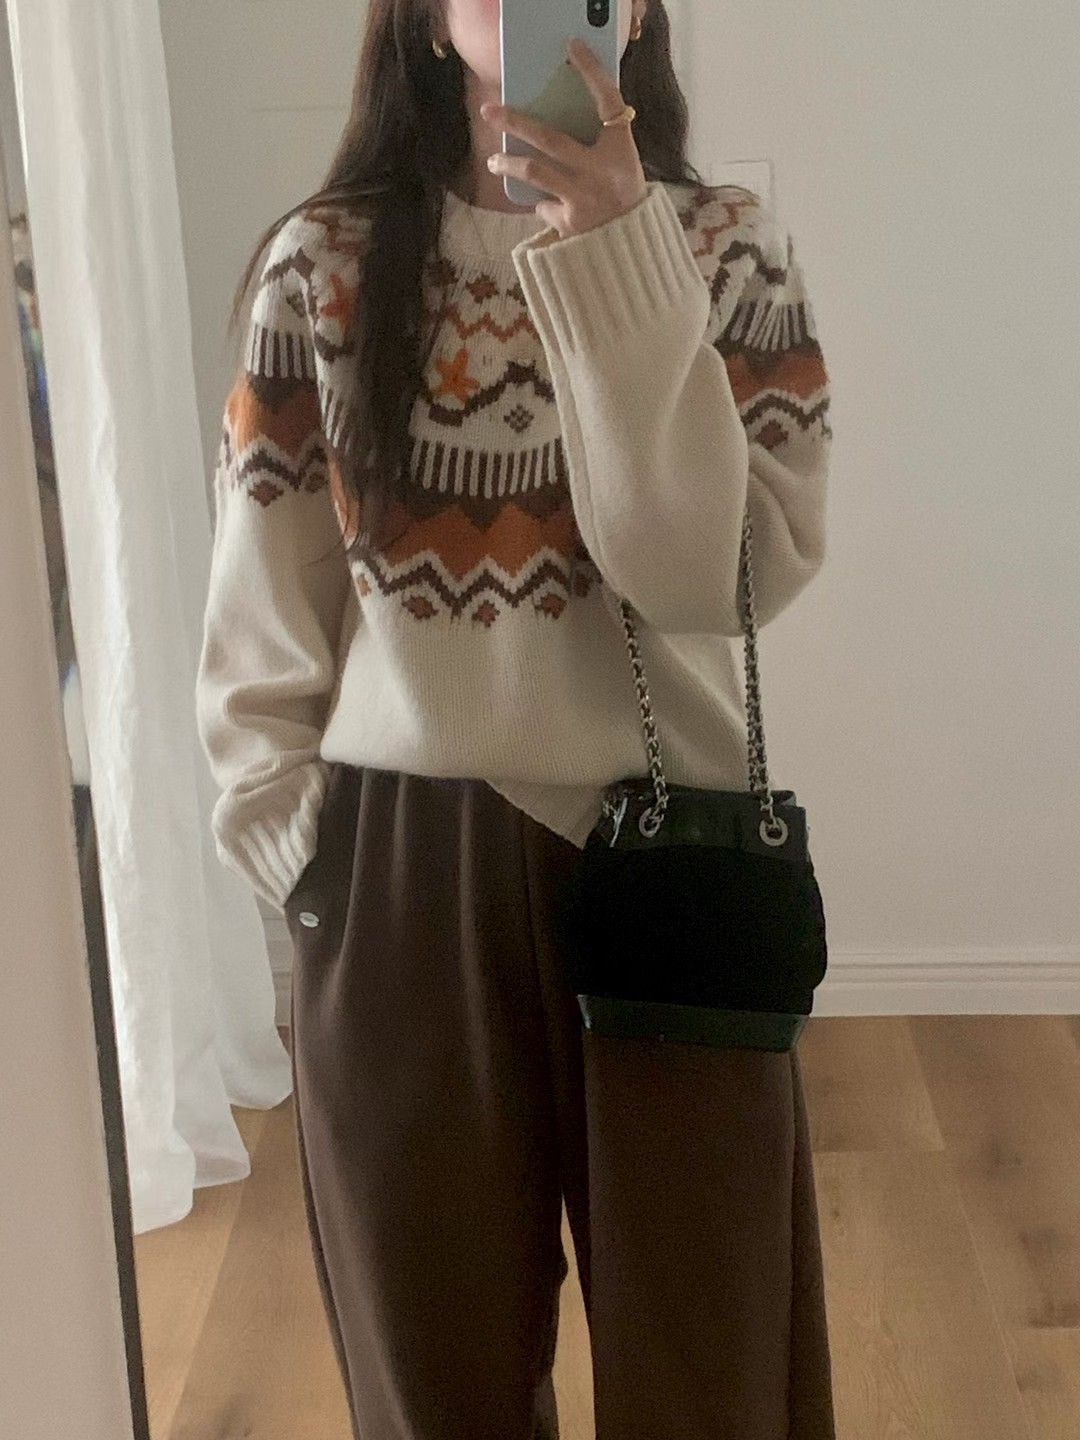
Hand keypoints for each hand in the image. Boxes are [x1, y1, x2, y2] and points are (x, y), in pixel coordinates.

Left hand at [480, 38, 647, 240]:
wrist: (631, 249)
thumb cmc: (623, 199)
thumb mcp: (622, 166)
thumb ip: (599, 143)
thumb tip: (558, 117)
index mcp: (620, 150)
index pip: (608, 101)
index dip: (592, 72)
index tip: (573, 46)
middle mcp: (601, 171)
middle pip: (550, 138)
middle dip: (516, 122)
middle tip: (489, 110)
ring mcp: (584, 197)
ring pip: (535, 172)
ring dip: (509, 164)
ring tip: (493, 161)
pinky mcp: (570, 222)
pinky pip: (544, 205)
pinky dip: (544, 204)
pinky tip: (550, 207)